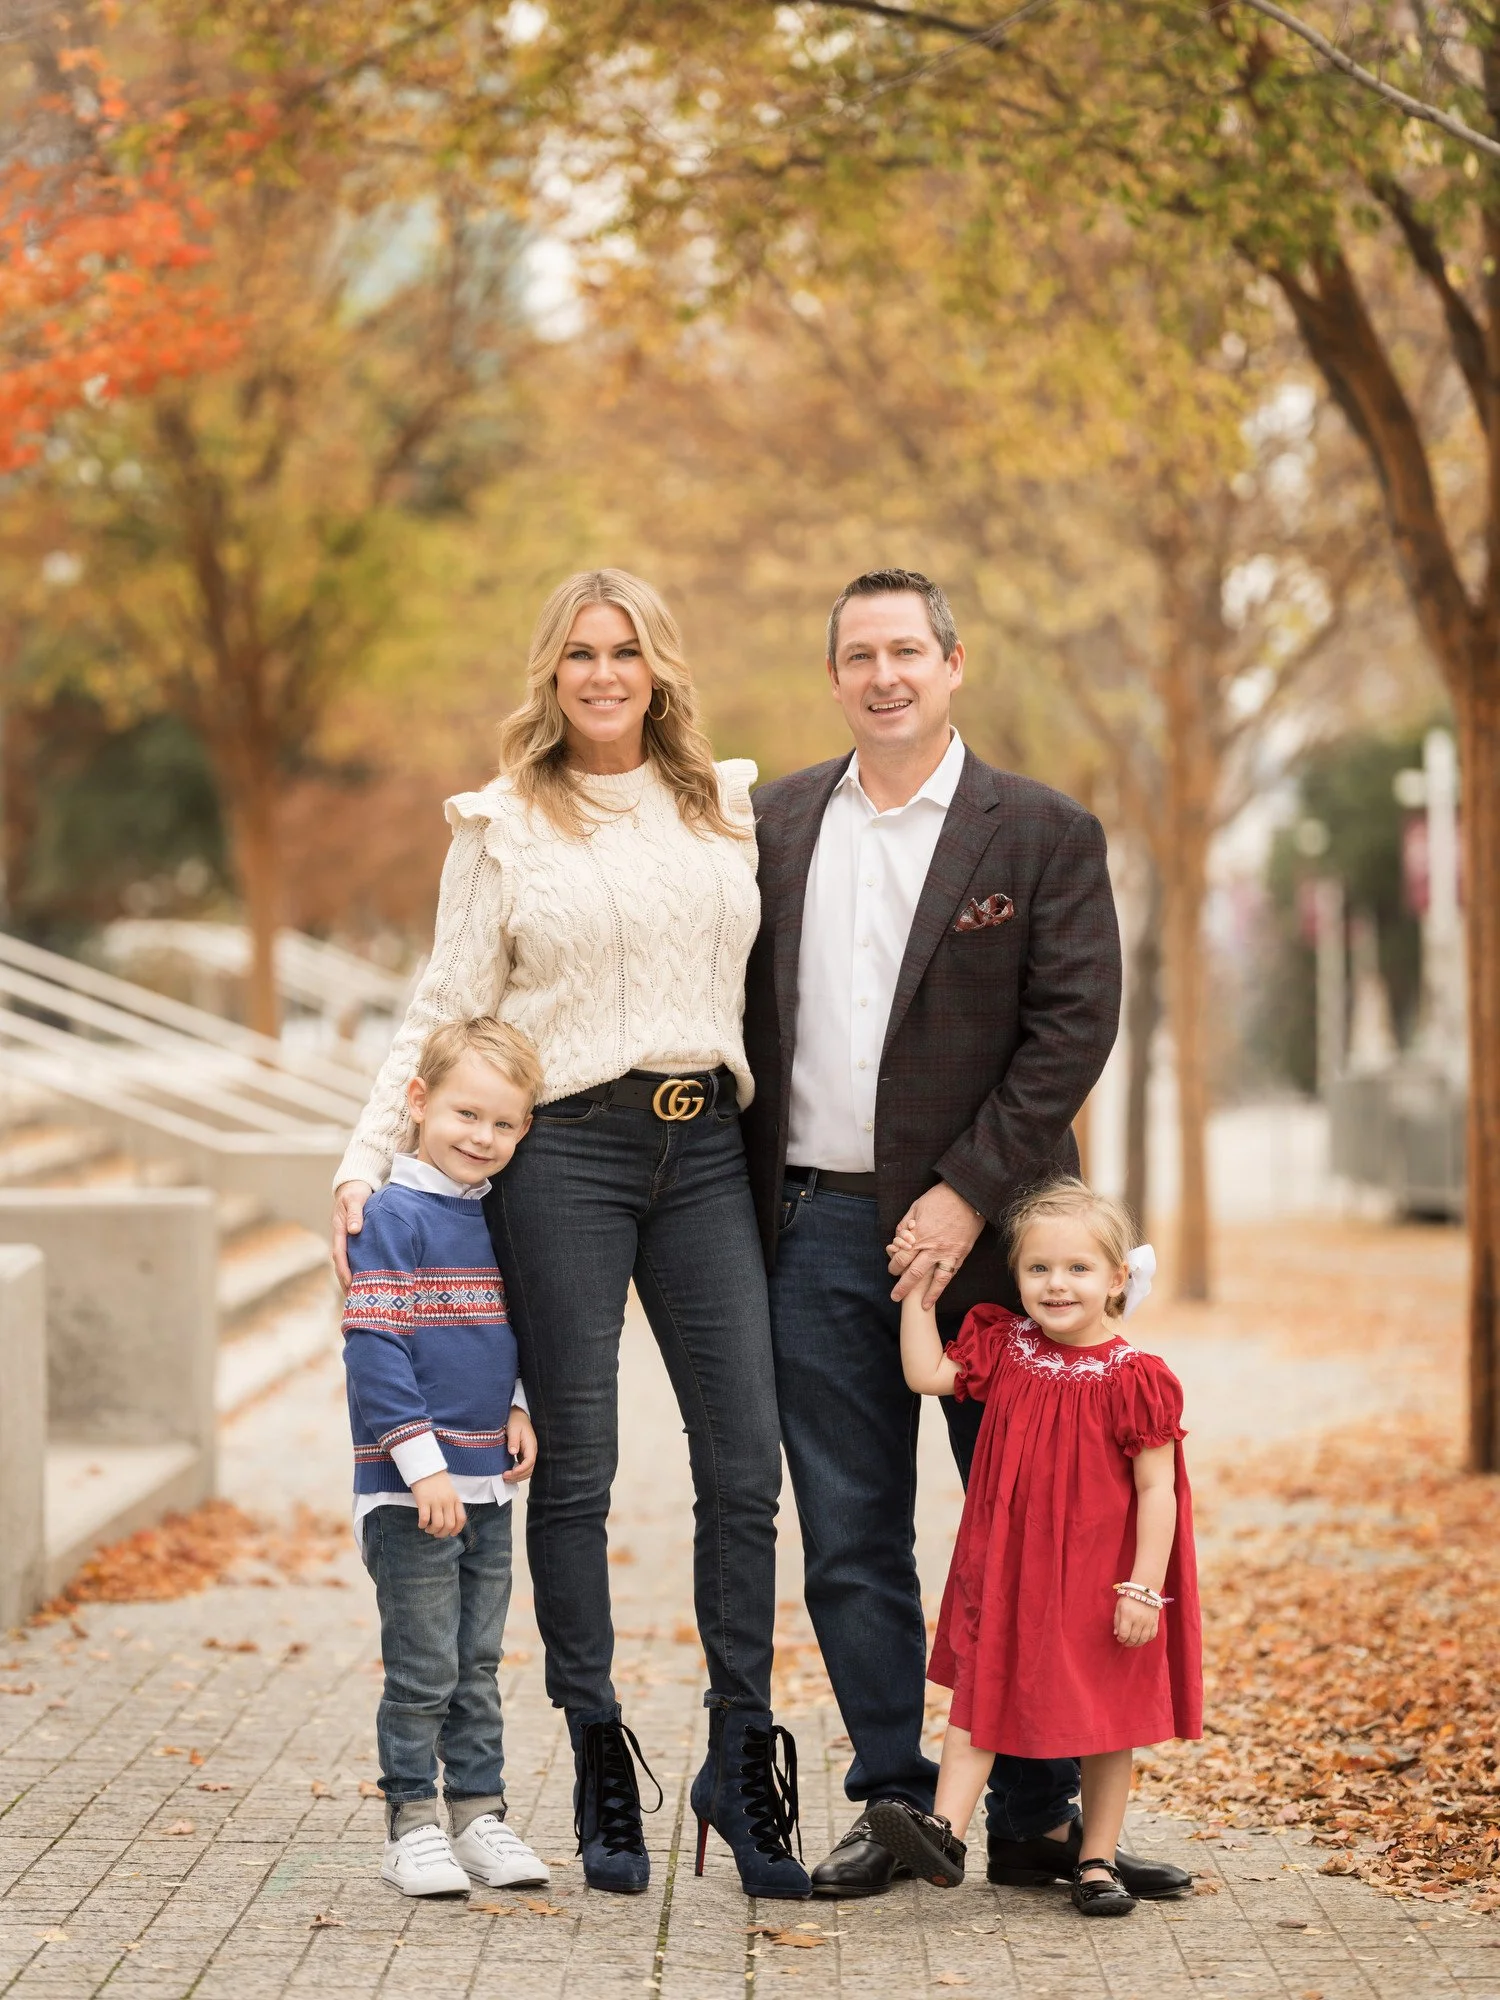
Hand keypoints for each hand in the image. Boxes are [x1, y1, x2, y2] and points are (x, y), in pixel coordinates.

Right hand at [333, 1180, 373, 1288]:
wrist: (353, 1187)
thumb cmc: (356, 1193)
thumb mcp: (356, 1200)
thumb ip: (355, 1214)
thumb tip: (354, 1230)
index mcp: (339, 1230)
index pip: (340, 1254)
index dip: (344, 1270)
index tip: (350, 1283)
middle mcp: (341, 1238)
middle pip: (341, 1264)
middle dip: (346, 1282)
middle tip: (355, 1299)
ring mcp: (346, 1240)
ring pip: (346, 1263)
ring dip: (350, 1279)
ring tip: (358, 1298)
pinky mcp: (353, 1241)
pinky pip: (353, 1258)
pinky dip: (357, 1270)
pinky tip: (365, 1282)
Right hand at [409, 1470, 465, 1537]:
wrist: (426, 1467)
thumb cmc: (437, 1480)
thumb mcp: (450, 1491)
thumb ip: (451, 1504)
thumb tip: (450, 1521)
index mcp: (455, 1499)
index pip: (461, 1519)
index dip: (457, 1530)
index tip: (451, 1534)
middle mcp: (447, 1501)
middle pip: (449, 1525)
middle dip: (443, 1534)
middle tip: (436, 1533)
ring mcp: (435, 1501)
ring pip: (438, 1524)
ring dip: (432, 1531)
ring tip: (428, 1529)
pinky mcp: (423, 1501)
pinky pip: (424, 1519)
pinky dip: (422, 1525)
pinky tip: (421, 1524)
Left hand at [503, 1407, 536, 1482]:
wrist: (518, 1415)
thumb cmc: (516, 1420)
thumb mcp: (514, 1429)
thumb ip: (514, 1440)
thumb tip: (513, 1452)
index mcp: (531, 1445)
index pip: (529, 1462)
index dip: (520, 1470)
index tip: (509, 1473)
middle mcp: (532, 1451)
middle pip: (529, 1469)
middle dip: (518, 1476)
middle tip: (504, 1477)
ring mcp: (528, 1453)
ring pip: (527, 1470)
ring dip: (517, 1476)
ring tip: (505, 1478)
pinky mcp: (524, 1454)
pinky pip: (523, 1467)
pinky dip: (517, 1473)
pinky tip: (508, 1473)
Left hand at [887, 1183, 984, 1308]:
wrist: (967, 1196)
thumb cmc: (939, 1199)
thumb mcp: (916, 1207)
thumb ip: (905, 1225)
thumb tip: (898, 1239)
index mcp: (918, 1235)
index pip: (901, 1257)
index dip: (894, 1265)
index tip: (892, 1268)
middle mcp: (931, 1247)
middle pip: (912, 1272)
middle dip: (902, 1286)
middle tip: (895, 1296)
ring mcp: (946, 1253)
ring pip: (931, 1279)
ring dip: (922, 1294)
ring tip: (915, 1306)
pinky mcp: (959, 1255)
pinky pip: (948, 1275)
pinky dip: (940, 1289)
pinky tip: (933, 1298)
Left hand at [1113, 1595, 1160, 1647]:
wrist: (1144, 1591)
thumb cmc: (1128, 1598)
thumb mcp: (1119, 1607)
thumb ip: (1117, 1621)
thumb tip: (1117, 1634)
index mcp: (1128, 1615)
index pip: (1124, 1634)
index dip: (1121, 1639)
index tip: (1119, 1638)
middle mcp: (1138, 1620)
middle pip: (1133, 1638)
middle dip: (1128, 1643)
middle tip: (1125, 1642)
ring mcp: (1148, 1622)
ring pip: (1143, 1639)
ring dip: (1137, 1644)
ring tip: (1133, 1643)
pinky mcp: (1155, 1622)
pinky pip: (1152, 1635)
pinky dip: (1147, 1640)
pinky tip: (1142, 1639)